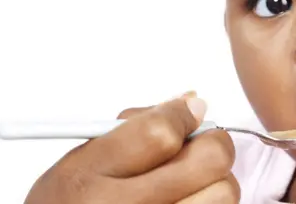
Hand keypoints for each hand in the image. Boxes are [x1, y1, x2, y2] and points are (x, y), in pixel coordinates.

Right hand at [24, 92, 239, 203]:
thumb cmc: (71, 202)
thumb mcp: (82, 159)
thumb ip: (134, 125)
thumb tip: (192, 101)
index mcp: (92, 174)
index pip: (161, 132)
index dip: (183, 114)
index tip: (189, 111)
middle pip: (209, 159)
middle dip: (210, 143)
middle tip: (198, 146)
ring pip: (225, 191)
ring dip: (215, 180)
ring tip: (191, 182)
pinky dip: (210, 201)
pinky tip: (188, 200)